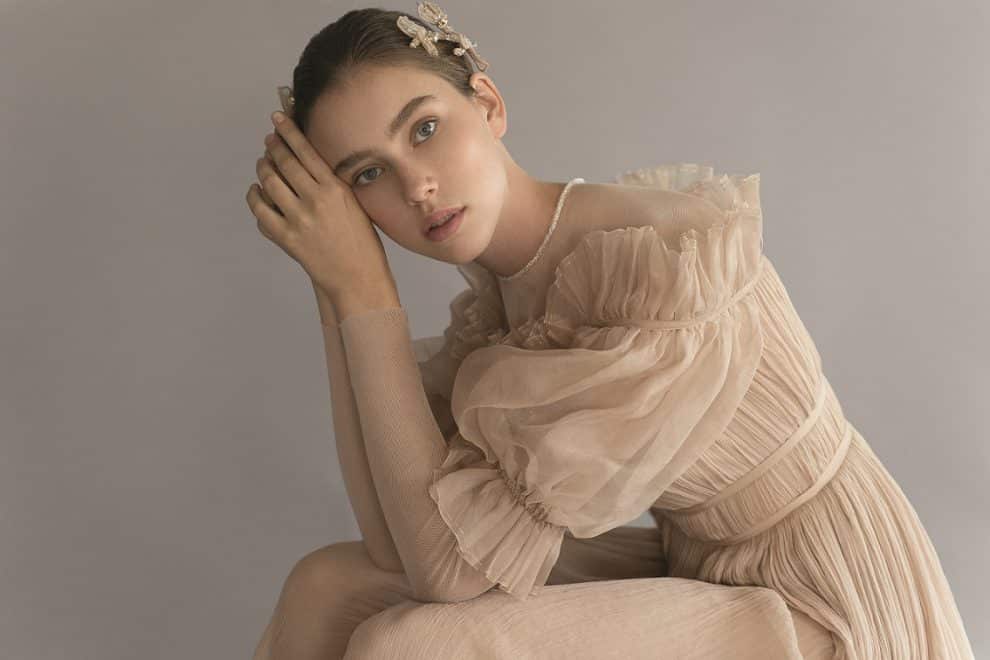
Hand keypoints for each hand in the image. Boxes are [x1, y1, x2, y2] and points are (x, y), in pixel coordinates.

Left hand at [245, 112, 392, 296]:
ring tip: (264, 163)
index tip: (278, 118)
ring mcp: (298, 219)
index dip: (289, 131)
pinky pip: (259, 210)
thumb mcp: (354, 204)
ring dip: (263, 168)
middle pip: (284, 162)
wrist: (357, 277)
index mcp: (335, 189)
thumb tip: (306, 160)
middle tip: (270, 139)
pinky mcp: (285, 237)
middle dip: (273, 146)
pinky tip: (257, 192)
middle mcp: (315, 200)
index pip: (305, 151)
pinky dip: (254, 197)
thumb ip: (332, 182)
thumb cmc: (361, 242)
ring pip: (268, 182)